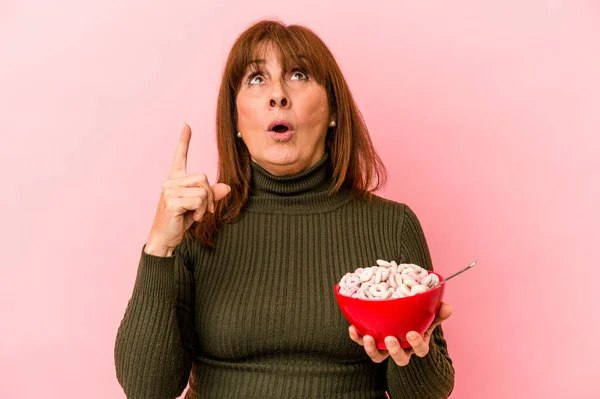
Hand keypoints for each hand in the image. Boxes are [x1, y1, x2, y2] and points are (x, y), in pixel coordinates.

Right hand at [145, 123, 230, 254]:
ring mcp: (169, 190)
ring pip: (203, 189)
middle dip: (209, 196)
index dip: (184, 141)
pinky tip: (193, 219)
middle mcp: (170, 182)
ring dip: (205, 206)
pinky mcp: (172, 201)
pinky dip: (201, 211)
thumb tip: (227, 187)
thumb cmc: (179, 222)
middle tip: (204, 211)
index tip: (187, 125)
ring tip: (197, 216)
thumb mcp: (198, 207)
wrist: (164, 238)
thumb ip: (210, 195)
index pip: (179, 157)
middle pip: (203, 177)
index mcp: (175, 181)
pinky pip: (199, 200)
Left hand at [348, 302, 451, 365]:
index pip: (420, 350)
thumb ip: (437, 312)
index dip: (416, 344)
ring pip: (379, 356)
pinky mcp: (371, 343)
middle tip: (389, 338)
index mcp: (417, 343)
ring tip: (368, 337)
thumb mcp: (429, 316)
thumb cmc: (417, 319)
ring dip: (372, 349)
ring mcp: (385, 348)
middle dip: (395, 350)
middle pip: (400, 358)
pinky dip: (357, 337)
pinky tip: (353, 328)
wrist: (401, 320)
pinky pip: (363, 343)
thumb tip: (447, 306)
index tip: (412, 333)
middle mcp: (401, 349)